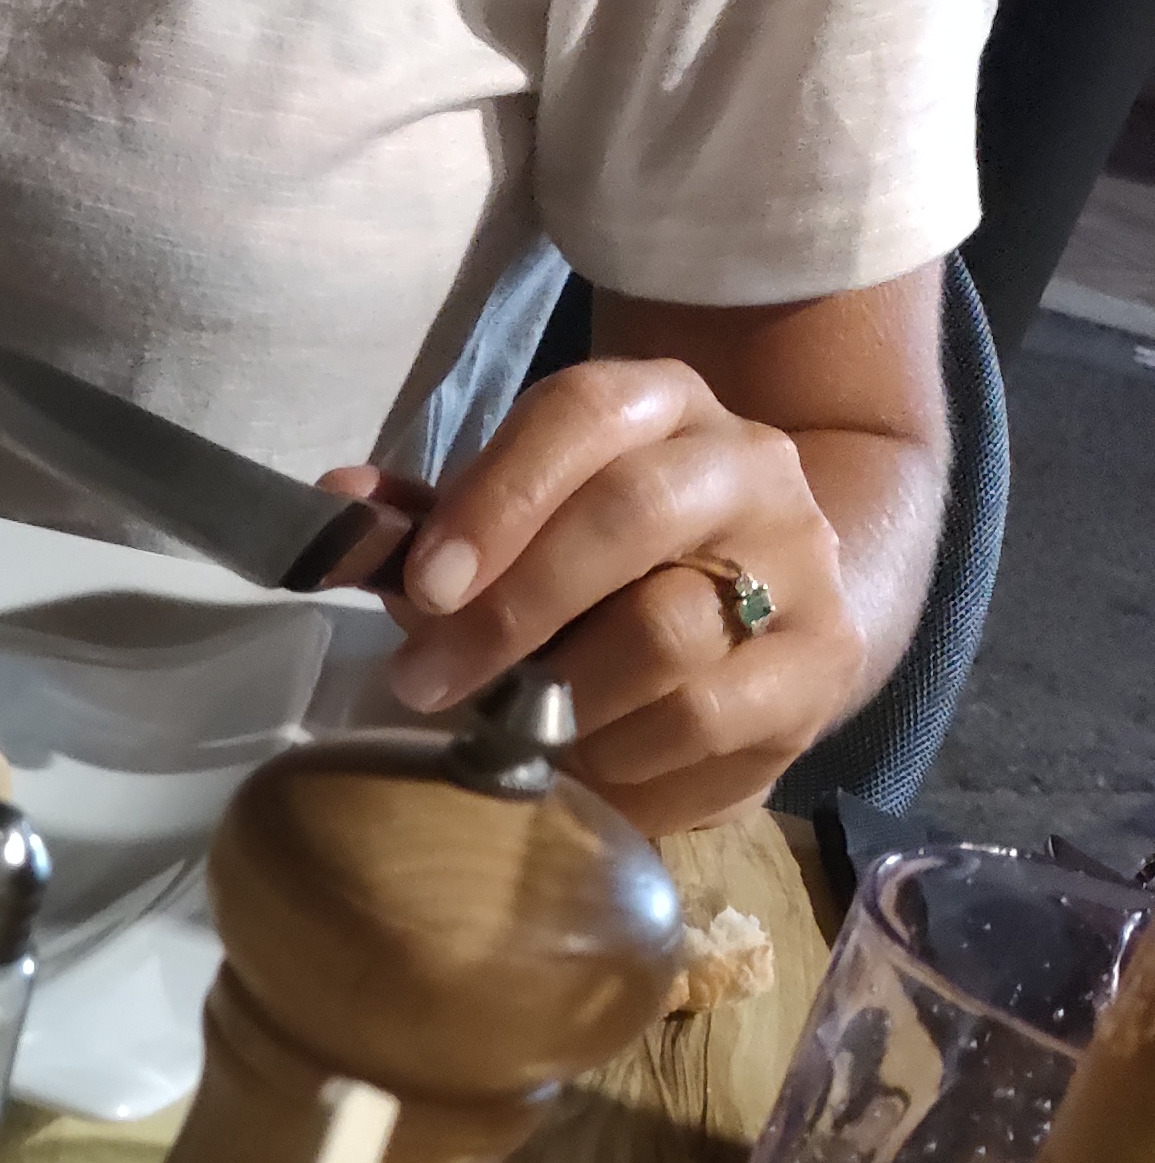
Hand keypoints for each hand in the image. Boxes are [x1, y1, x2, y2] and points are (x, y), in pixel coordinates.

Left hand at [328, 354, 872, 834]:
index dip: (497, 495)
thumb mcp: (525, 526)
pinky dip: (620, 753)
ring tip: (513, 727)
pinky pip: (702, 718)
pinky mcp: (823, 665)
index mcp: (664, 404)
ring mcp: (800, 563)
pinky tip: (587, 758)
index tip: (424, 583)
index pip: (585, 410)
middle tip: (425, 682)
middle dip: (511, 609)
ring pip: (667, 629)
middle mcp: (749, 462)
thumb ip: (435, 519)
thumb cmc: (614, 567)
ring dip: (561, 697)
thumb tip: (338, 515)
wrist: (773, 611)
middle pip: (631, 514)